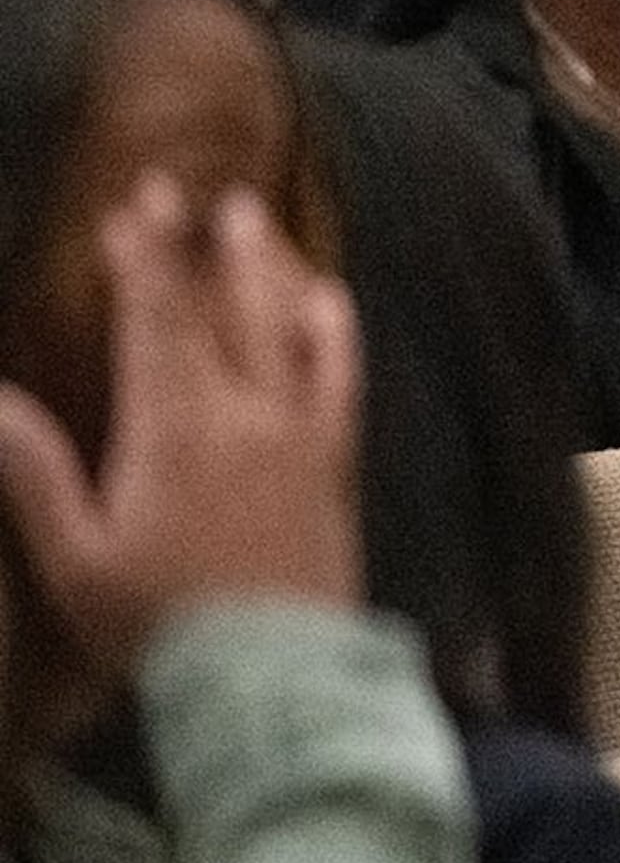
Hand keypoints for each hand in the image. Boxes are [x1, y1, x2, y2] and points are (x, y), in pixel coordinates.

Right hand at [0, 178, 363, 678]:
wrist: (271, 674)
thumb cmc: (158, 625)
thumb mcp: (76, 556)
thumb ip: (36, 472)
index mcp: (173, 427)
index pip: (156, 320)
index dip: (142, 258)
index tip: (133, 204)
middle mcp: (243, 412)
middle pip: (219, 308)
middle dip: (197, 243)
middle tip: (189, 188)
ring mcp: (297, 431)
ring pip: (284, 326)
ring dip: (266, 267)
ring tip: (252, 217)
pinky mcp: (334, 459)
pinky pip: (339, 376)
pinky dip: (333, 330)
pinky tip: (329, 298)